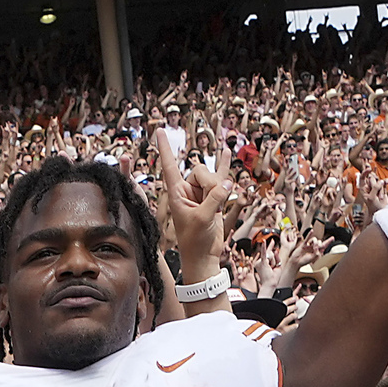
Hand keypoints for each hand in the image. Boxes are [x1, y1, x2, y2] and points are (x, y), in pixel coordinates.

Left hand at [153, 125, 230, 283]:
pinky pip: (221, 177)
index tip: (159, 130)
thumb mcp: (202, 219)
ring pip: (214, 177)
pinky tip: (226, 151)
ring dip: (219, 188)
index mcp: (176, 192)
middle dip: (210, 184)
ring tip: (217, 206)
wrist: (203, 256)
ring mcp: (201, 192)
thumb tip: (227, 184)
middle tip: (211, 204)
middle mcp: (187, 190)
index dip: (164, 148)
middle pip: (201, 170)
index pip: (169, 165)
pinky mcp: (214, 197)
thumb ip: (214, 199)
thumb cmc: (195, 241)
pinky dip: (224, 166)